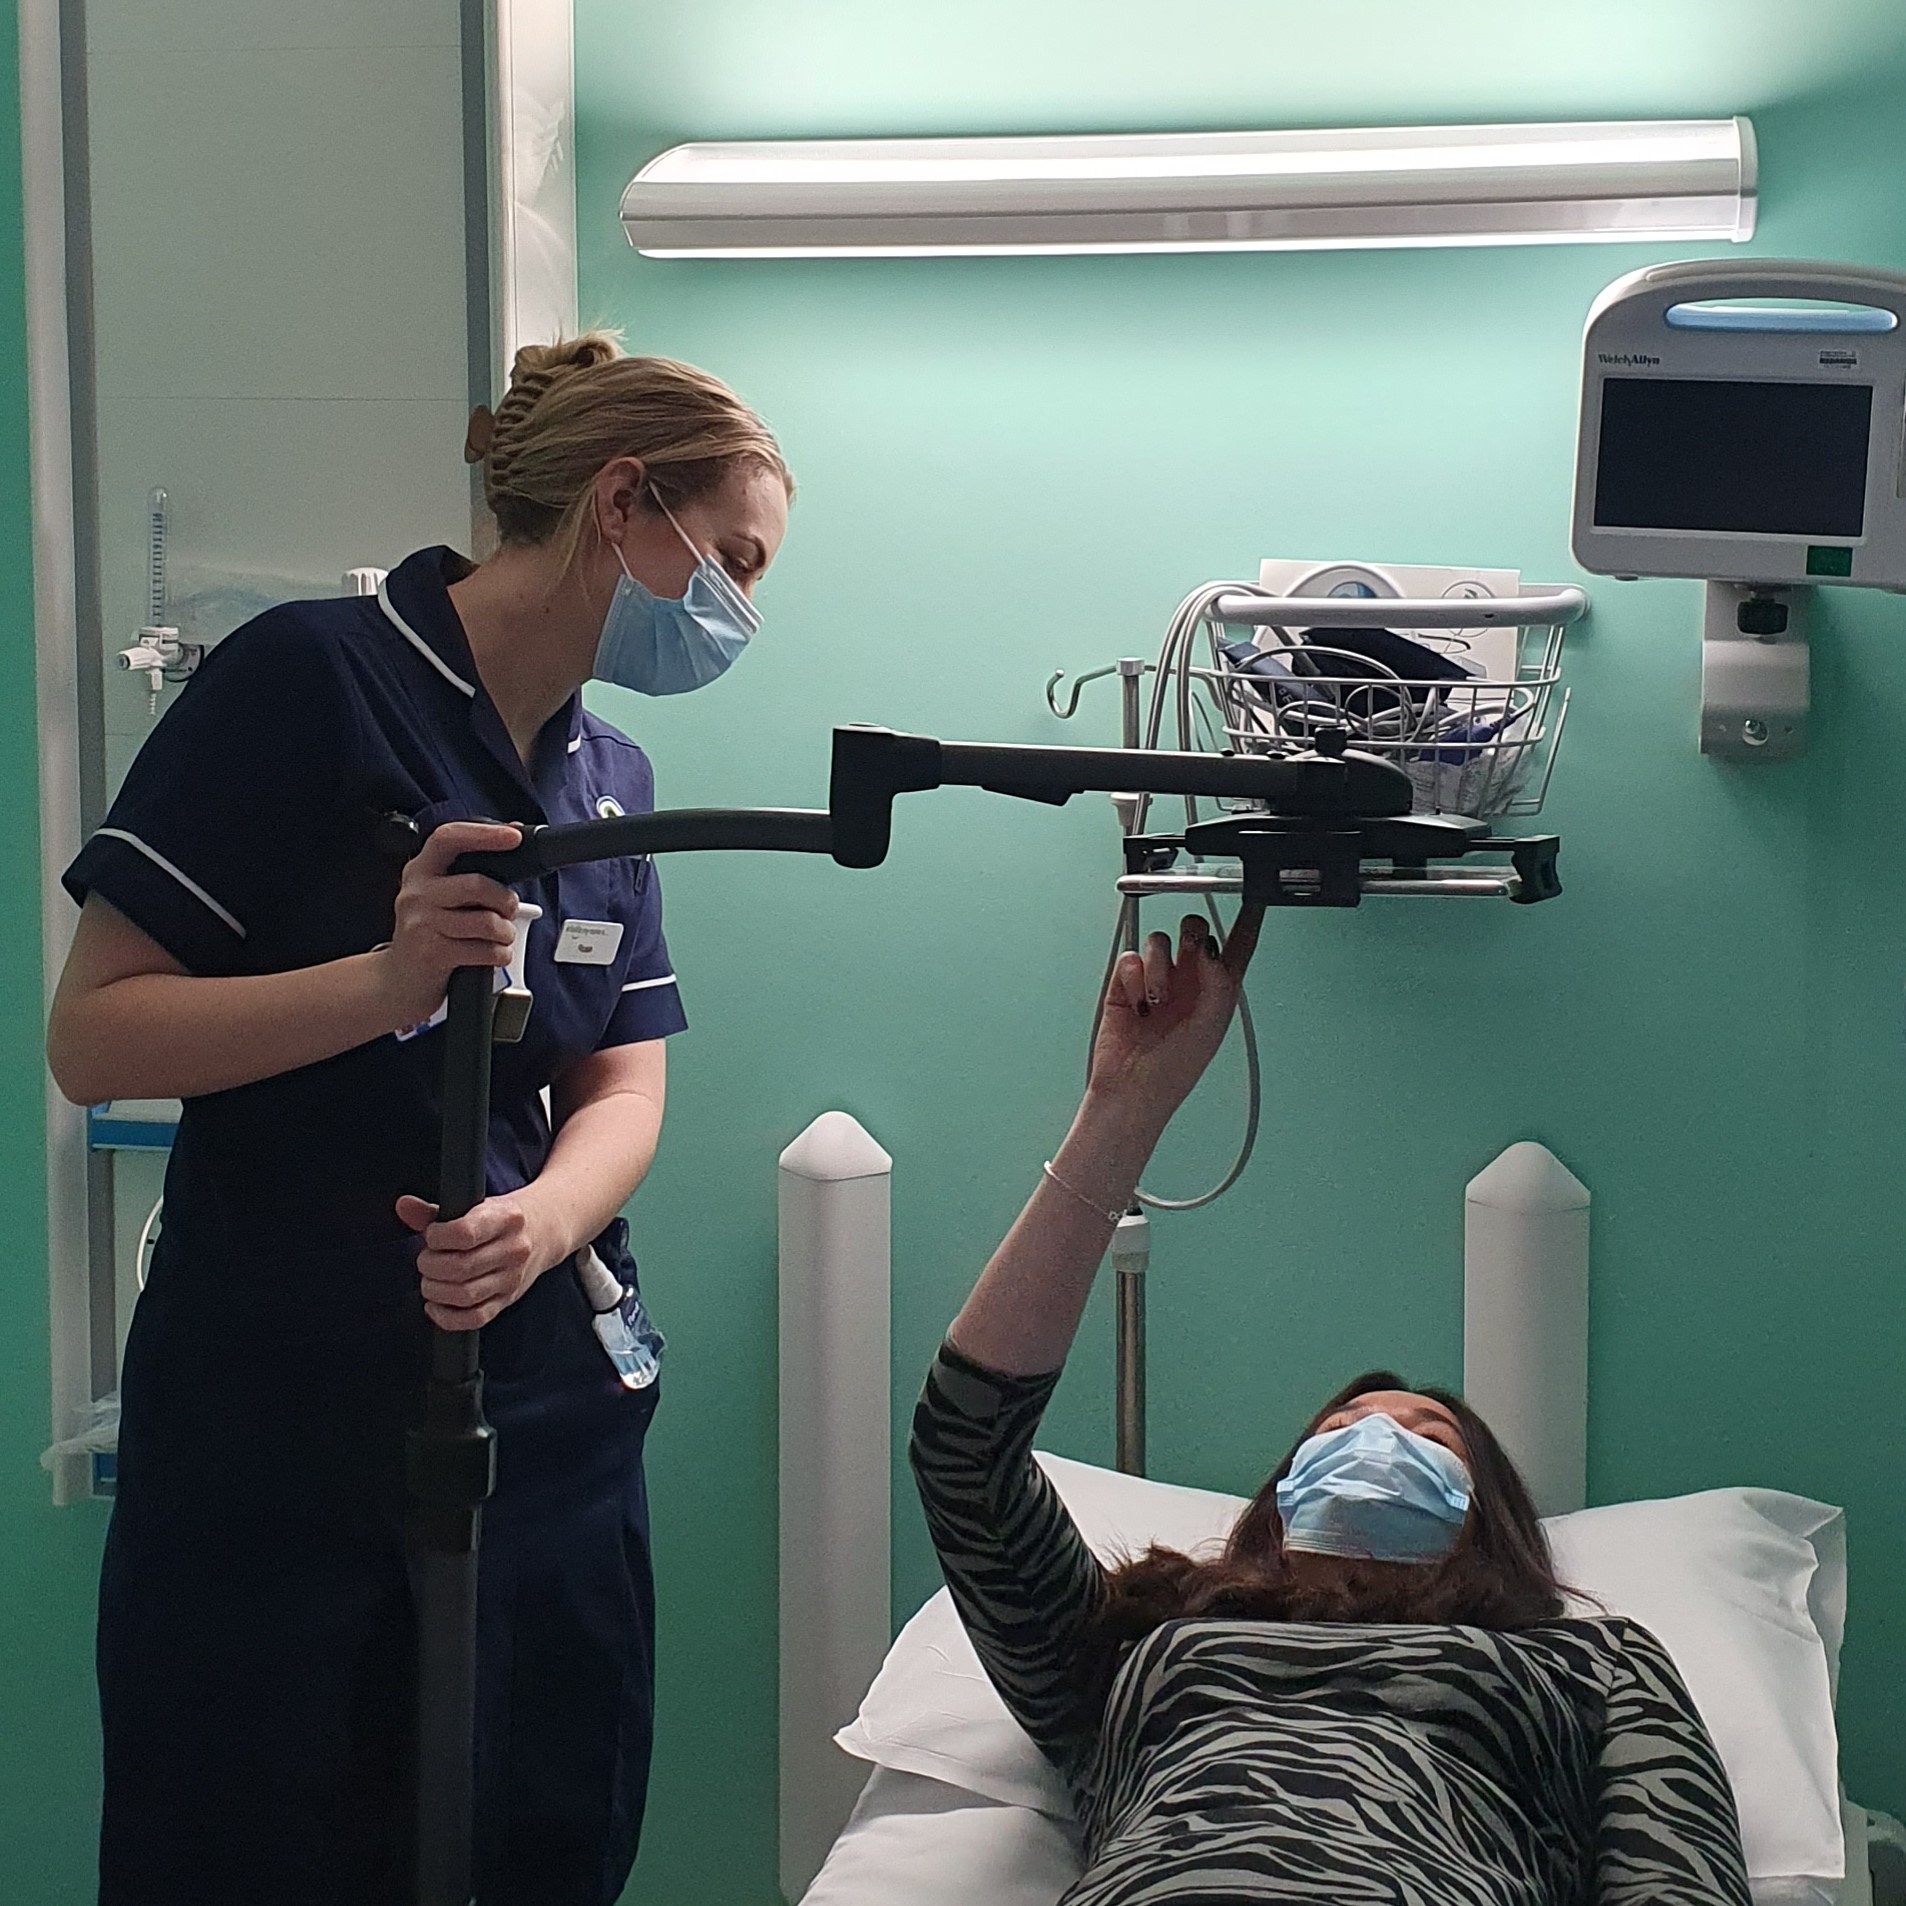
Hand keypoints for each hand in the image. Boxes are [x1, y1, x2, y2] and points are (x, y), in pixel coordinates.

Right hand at [374, 821, 522, 1030]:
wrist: (399, 980)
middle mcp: (416, 893)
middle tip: (508, 910)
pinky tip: (492, 954)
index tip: (513, 836)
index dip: (483, 834)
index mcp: (421, 870)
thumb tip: (511, 834)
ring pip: (486, 921)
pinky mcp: (432, 953)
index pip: (448, 838)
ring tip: (500, 936)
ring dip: (506, 932)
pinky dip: (500, 954)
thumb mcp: (441, 895)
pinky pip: (485, 950)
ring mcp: (421, 923)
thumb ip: (471, 869)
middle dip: (506, 900)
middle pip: (477, 884)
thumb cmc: (430, 933)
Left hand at [396, 1190, 564, 1330]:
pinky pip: (474, 1319)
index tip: (432, 1236)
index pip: (464, 1234)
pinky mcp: (508, 1300)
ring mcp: (513, 1278)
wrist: (546, 1230)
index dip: (437, 1238)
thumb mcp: (476, 1205)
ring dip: (435, 1291)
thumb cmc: (502, 1218)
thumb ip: (435, 1210)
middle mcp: (514, 1249)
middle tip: (426, 1260)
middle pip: (460, 1267)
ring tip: (430, 1280)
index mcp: (506, 1218)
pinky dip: (447, 1317)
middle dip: (430, 1266)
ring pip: (465, 1295)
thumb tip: (404, 1206)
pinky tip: (436, 1305)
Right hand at [1085, 906, 1263, 1127]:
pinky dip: (1134, 976)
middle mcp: (1190, 981)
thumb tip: (1209, 946)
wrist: (1132, 1088)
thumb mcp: (1211, 1025)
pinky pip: (1131, 958)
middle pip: (1193, 932)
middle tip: (1189, 950)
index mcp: (1218, 990)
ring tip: (1157, 999)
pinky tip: (1138, 1000)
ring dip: (1159, 966)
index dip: (1247, 918)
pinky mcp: (1127, 984)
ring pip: (1160, 942)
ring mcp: (1158, 980)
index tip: (1253, 893)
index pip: (1238, 945)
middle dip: (1190, 934)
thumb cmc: (1175, 1070)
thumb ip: (1218, 981)